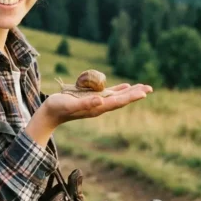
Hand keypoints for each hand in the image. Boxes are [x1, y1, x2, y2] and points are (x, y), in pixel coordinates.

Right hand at [38, 82, 152, 126]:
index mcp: (96, 108)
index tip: (143, 93)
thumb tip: (100, 101)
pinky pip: (109, 94)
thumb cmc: (58, 108)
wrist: (50, 113)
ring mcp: (96, 102)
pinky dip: (119, 90)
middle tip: (150, 88)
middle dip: (135, 94)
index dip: (130, 97)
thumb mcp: (70, 104)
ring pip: (118, 96)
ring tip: (143, 87)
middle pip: (121, 99)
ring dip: (130, 92)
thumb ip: (85, 104)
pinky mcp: (92, 99)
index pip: (117, 102)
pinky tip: (126, 86)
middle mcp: (99, 106)